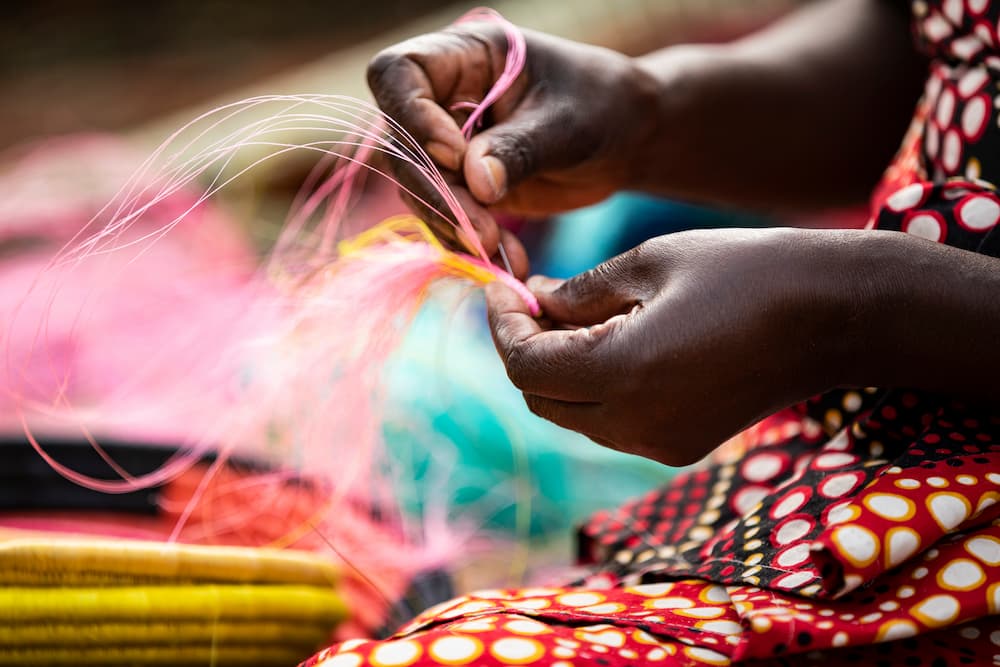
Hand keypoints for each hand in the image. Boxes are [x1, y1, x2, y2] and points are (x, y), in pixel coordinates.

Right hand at [367, 22, 657, 255]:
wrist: (625, 139)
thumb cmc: (602, 106)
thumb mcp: (568, 123)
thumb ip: (520, 148)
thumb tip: (475, 182)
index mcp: (463, 54)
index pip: (398, 73)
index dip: (412, 115)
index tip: (455, 154)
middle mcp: (442, 97)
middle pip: (401, 144)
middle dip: (437, 193)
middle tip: (480, 232)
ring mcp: (446, 144)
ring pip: (417, 189)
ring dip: (451, 227)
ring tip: (495, 253)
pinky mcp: (460, 186)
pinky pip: (444, 217)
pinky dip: (468, 244)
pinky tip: (505, 260)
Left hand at [485, 228, 851, 465]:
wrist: (835, 314)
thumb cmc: (746, 270)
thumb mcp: (650, 262)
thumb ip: (579, 292)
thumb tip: (533, 301)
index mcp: (621, 373)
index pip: (524, 365)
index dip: (503, 325)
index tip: (504, 286)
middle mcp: (633, 424)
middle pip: (540, 398)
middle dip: (524, 348)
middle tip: (530, 299)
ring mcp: (658, 443)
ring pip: (572, 415)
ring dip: (557, 370)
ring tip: (569, 316)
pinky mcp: (680, 446)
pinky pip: (610, 424)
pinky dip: (593, 388)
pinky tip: (610, 343)